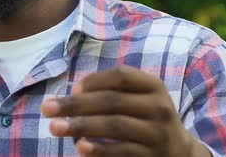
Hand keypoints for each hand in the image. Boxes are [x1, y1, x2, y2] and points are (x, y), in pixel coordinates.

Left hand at [40, 65, 210, 156]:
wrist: (179, 153)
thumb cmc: (144, 119)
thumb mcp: (137, 99)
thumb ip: (110, 92)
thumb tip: (73, 93)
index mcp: (153, 86)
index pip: (121, 76)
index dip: (94, 80)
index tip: (71, 88)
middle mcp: (159, 107)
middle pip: (112, 101)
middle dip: (75, 105)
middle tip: (47, 109)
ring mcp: (158, 134)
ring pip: (115, 126)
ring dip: (81, 126)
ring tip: (55, 128)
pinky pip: (123, 152)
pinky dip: (100, 150)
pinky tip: (80, 148)